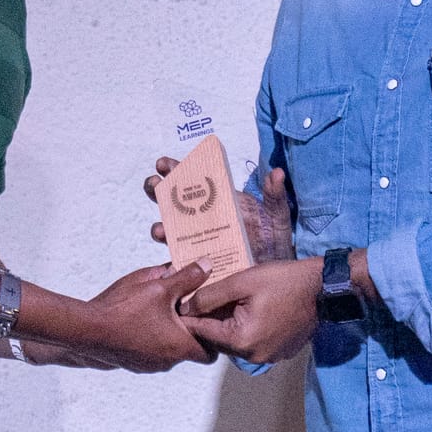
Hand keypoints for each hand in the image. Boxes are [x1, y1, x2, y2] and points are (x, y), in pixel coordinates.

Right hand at [81, 262, 215, 371]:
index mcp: (180, 346)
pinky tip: (142, 317)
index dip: (213, 335)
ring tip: (161, 307)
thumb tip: (207, 266)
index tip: (210, 318)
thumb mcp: (158, 286)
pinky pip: (151, 350)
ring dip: (169, 331)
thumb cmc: (123, 310)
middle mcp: (167, 361)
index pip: (212, 352)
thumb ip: (186, 277)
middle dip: (190, 328)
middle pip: (190, 348)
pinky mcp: (134, 363)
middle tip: (186, 306)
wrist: (86, 331)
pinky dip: (152, 336)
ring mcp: (149, 365)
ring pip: (169, 348)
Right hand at [146, 160, 294, 263]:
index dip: (173, 168)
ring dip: (160, 229)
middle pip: (169, 201)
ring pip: (168, 231)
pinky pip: (178, 263)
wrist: (274, 267)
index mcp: (214, 199)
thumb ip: (274, 194)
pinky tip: (169, 265)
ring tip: (161, 230)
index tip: (163, 164)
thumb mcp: (275, 213)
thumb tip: (277, 173)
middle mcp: (199, 218)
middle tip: (154, 185)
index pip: (189, 179)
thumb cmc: (273, 235)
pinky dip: (170, 264)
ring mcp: (195, 240)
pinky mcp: (195, 264)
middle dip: (156, 190)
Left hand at [176, 255, 323, 363]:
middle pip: (218, 339)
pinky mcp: (279, 352)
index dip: (189, 317)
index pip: (203, 332)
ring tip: (227, 302)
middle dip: (209, 320)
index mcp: (241, 340)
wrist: (323, 288)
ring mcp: (268, 357)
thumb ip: (209, 296)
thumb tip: (185, 307)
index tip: (178, 305)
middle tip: (202, 299)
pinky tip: (249, 310)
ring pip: (235, 342)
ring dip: (228, 325)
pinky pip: (253, 343)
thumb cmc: (284, 281)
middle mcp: (253, 356)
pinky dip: (246, 329)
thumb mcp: (242, 282)